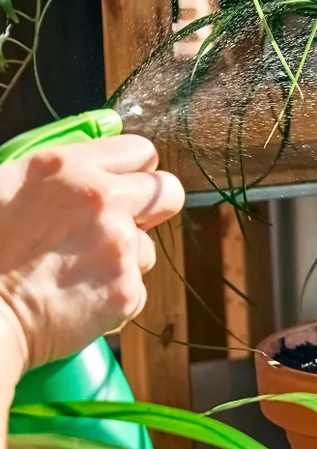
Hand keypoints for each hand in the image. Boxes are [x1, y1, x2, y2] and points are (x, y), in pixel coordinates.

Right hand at [0, 135, 184, 374]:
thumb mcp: (5, 186)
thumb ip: (59, 174)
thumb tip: (90, 171)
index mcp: (68, 167)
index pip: (140, 152)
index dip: (134, 170)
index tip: (124, 183)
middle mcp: (103, 201)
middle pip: (168, 191)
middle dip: (152, 205)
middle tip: (124, 221)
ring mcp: (120, 247)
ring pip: (149, 246)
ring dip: (124, 256)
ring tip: (75, 269)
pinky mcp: (127, 290)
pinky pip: (135, 287)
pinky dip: (112, 294)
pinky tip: (75, 296)